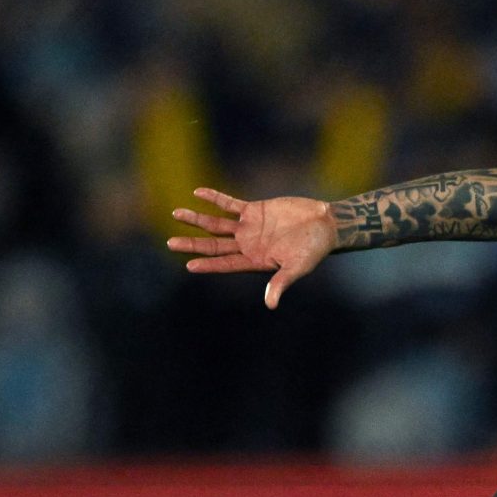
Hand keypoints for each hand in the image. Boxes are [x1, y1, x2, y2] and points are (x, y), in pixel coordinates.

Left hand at [168, 188, 335, 308]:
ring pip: (217, 223)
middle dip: (193, 244)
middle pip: (214, 244)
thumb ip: (281, 283)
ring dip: (197, 219)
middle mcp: (247, 245)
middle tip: (171, 244)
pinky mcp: (254, 210)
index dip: (208, 264)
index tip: (189, 264)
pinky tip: (198, 193)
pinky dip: (215, 198)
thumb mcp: (298, 267)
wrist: (325, 224)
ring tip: (176, 214)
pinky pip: (230, 203)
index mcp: (255, 260)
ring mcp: (249, 227)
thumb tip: (270, 304)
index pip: (225, 263)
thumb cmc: (314, 250)